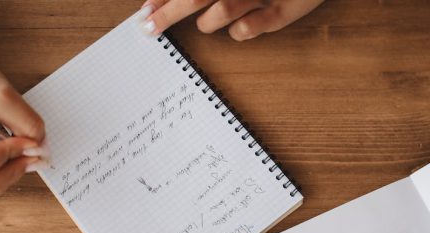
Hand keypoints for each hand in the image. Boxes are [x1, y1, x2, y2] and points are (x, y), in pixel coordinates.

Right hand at [0, 57, 46, 200]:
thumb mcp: (0, 92)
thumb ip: (24, 120)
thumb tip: (42, 147)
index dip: (11, 154)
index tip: (28, 139)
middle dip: (11, 171)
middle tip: (32, 152)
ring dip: (10, 172)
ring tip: (17, 146)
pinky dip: (6, 171)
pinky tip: (9, 150)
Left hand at [139, 0, 324, 40]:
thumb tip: (164, 0)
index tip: (145, 11)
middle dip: (168, 14)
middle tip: (150, 28)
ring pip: (220, 12)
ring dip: (207, 23)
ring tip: (206, 24)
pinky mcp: (285, 10)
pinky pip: (249, 29)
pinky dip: (237, 33)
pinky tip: (238, 29)